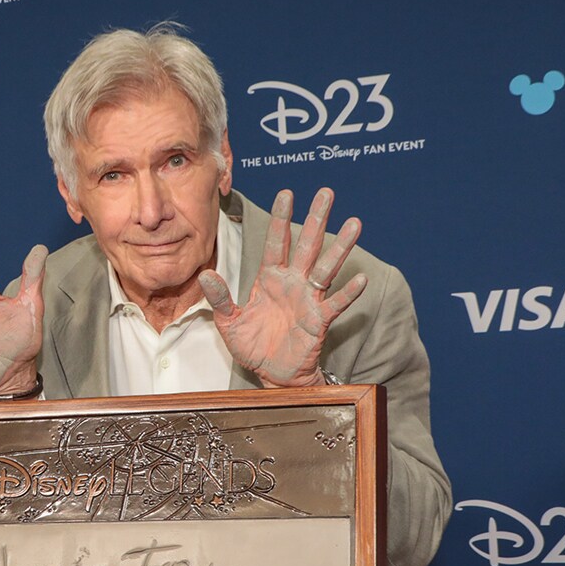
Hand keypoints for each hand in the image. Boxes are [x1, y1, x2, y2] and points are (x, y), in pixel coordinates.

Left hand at [199, 188, 366, 387]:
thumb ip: (220, 298)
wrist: (271, 373)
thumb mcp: (229, 322)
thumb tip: (205, 274)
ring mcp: (308, 299)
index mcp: (270, 278)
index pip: (277, 242)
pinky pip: (335, 303)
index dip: (281, 218)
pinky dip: (348, 292)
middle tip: (327, 192)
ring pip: (327, 267)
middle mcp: (293, 282)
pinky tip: (359, 279)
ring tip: (355, 224)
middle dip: (317, 219)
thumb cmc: (251, 345)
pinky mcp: (319, 320)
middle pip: (307, 245)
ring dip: (341, 247)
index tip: (287, 193)